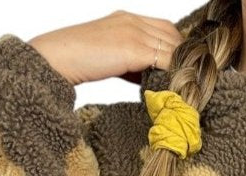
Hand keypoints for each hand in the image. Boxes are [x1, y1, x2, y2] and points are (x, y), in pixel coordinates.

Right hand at [27, 9, 183, 86]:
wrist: (58, 58)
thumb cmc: (79, 61)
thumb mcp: (111, 56)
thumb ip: (132, 62)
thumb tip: (152, 76)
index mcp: (126, 18)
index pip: (164, 28)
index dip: (175, 47)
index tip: (179, 66)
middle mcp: (132, 21)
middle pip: (172, 35)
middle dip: (182, 57)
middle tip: (187, 78)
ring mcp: (134, 32)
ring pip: (172, 47)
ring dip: (180, 66)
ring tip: (183, 84)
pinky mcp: (134, 48)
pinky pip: (165, 59)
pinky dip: (173, 73)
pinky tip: (174, 86)